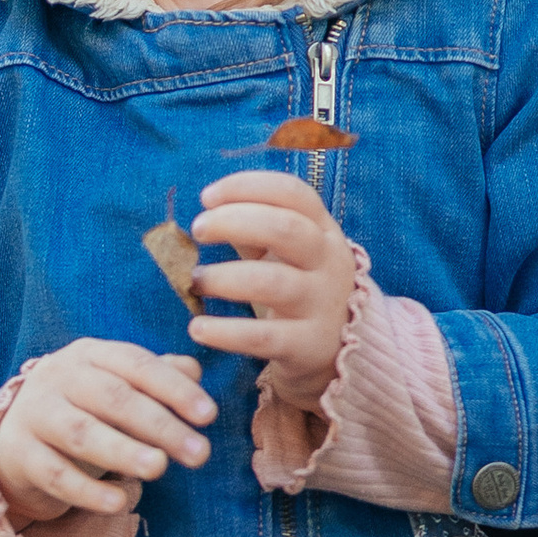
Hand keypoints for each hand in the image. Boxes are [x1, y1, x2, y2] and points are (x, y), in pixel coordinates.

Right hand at [0, 340, 215, 525]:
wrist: (13, 436)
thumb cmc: (82, 408)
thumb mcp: (117, 386)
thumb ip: (156, 377)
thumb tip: (195, 370)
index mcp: (90, 355)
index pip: (137, 364)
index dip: (174, 388)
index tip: (209, 416)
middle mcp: (59, 377)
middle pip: (113, 398)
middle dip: (160, 425)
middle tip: (199, 454)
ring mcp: (34, 414)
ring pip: (81, 433)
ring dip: (123, 451)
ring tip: (160, 469)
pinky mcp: (18, 453)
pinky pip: (54, 474)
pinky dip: (86, 490)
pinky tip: (118, 502)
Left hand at [190, 171, 355, 408]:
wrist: (341, 350)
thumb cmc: (300, 287)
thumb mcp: (288, 253)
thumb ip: (254, 229)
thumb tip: (208, 214)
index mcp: (323, 229)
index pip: (292, 192)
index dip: (247, 186)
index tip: (207, 197)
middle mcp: (328, 261)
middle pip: (285, 228)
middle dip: (234, 221)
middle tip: (199, 229)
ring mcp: (321, 304)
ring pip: (272, 282)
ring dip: (224, 277)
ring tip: (196, 281)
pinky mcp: (308, 345)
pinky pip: (263, 337)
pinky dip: (226, 332)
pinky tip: (198, 328)